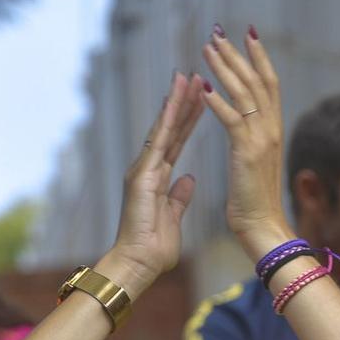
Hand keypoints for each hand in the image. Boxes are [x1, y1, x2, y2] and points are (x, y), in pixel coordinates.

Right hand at [109, 72, 208, 281]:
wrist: (138, 264)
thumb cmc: (153, 248)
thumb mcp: (173, 217)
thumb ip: (179, 196)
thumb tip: (188, 180)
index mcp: (157, 178)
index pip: (176, 141)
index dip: (189, 119)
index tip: (201, 98)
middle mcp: (148, 169)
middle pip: (170, 129)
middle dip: (184, 102)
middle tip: (196, 75)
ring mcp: (143, 169)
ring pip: (164, 128)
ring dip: (176, 102)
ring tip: (188, 76)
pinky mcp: (143, 175)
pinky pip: (159, 141)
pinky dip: (168, 119)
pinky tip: (176, 99)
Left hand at [200, 27, 289, 258]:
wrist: (262, 226)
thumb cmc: (255, 201)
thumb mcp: (256, 164)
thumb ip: (253, 143)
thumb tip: (248, 134)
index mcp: (272, 130)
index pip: (268, 84)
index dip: (259, 58)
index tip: (248, 34)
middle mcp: (271, 129)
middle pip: (256, 81)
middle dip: (237, 54)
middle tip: (219, 32)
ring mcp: (261, 139)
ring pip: (244, 94)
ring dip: (225, 69)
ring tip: (207, 49)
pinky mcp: (247, 153)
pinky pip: (232, 120)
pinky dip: (218, 102)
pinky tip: (203, 87)